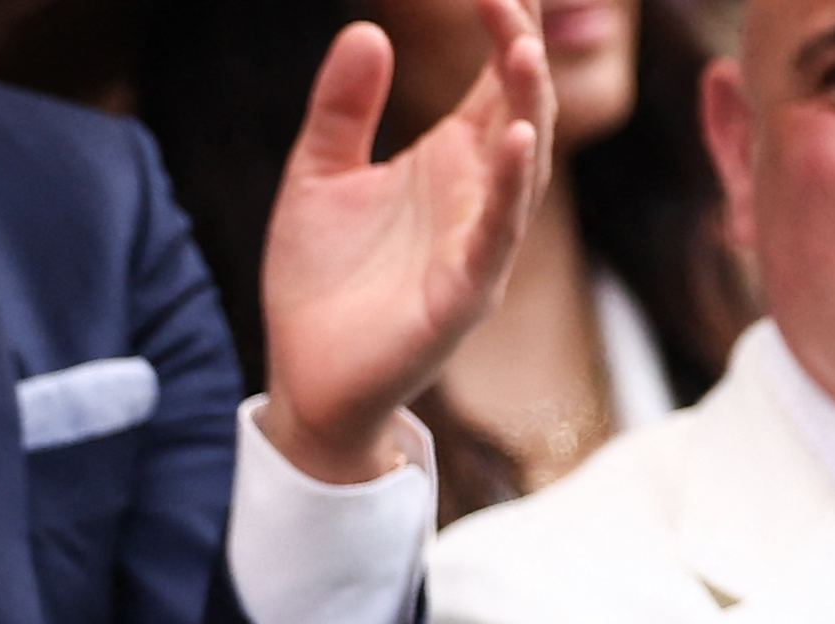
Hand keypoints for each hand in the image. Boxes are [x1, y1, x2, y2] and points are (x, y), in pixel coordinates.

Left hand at [256, 3, 553, 486]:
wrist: (307, 378)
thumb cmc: (321, 282)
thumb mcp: (317, 173)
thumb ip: (343, 107)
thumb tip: (367, 29)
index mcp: (449, 164)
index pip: (494, 83)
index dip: (500, 28)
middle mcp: (477, 199)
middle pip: (518, 110)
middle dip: (518, 51)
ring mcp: (479, 247)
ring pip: (524, 168)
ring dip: (527, 108)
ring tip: (522, 49)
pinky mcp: (465, 295)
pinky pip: (498, 235)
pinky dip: (513, 189)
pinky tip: (517, 140)